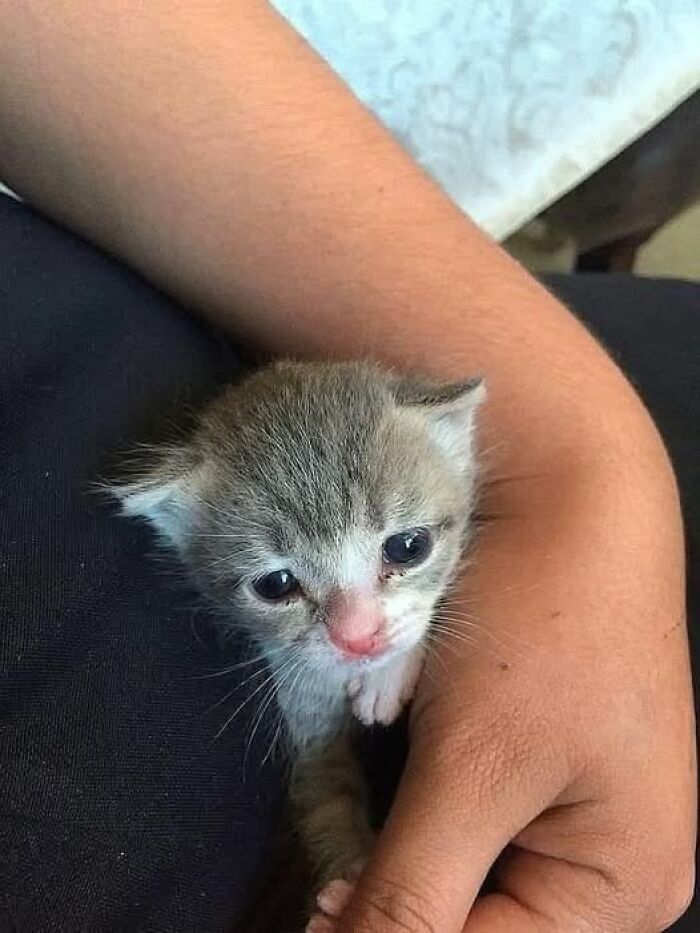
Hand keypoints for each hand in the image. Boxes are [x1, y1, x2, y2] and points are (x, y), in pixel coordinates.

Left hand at [335, 468, 695, 932]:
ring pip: (472, 886)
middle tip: (323, 895)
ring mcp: (572, 814)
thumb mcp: (476, 764)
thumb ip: (414, 886)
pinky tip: (380, 818)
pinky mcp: (537, 768)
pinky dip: (420, 826)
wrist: (566, 499)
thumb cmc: (542, 624)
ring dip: (405, 873)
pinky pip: (474, 831)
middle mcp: (610, 867)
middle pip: (485, 929)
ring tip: (344, 860)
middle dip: (400, 915)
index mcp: (626, 884)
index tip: (314, 921)